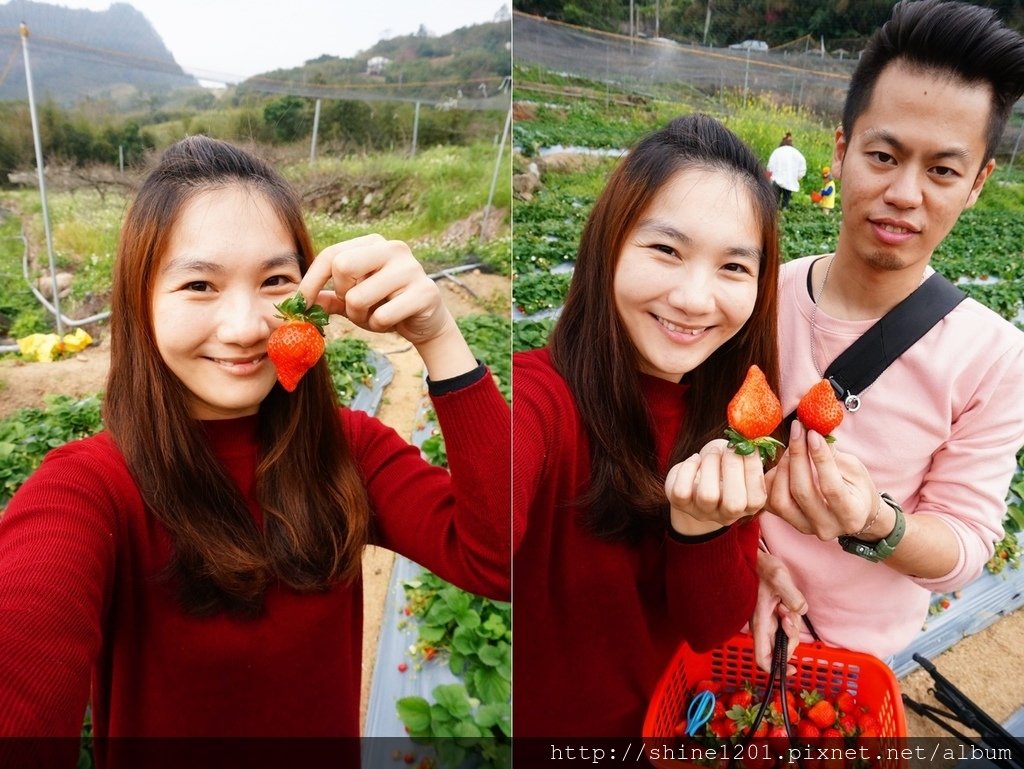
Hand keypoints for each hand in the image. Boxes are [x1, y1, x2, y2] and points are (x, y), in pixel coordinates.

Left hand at [297, 235, 476, 379]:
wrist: (426, 322)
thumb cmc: (385, 305)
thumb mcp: (353, 300)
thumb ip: (327, 297)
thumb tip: (294, 301)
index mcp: (374, 243)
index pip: (332, 254)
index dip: (311, 280)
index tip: (300, 304)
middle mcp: (394, 249)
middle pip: (343, 266)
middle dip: (341, 295)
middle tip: (354, 306)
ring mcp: (411, 269)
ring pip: (359, 297)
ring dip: (360, 316)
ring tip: (375, 315)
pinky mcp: (425, 292)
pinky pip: (383, 315)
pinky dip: (380, 325)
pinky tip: (392, 321)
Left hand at [665, 439, 766, 534]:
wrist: (696, 478)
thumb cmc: (724, 467)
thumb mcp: (739, 462)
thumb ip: (748, 454)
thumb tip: (751, 439)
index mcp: (747, 507)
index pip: (757, 499)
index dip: (754, 471)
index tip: (750, 447)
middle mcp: (726, 515)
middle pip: (734, 503)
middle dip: (733, 468)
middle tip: (731, 448)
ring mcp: (702, 511)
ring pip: (707, 495)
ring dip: (711, 465)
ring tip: (713, 452)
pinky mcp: (680, 504)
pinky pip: (681, 491)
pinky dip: (688, 468)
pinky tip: (695, 459)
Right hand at [751, 551, 805, 672]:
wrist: (755, 558)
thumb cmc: (762, 567)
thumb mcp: (779, 578)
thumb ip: (792, 596)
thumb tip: (799, 611)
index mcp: (759, 622)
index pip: (762, 657)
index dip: (776, 670)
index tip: (792, 669)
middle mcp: (761, 626)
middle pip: (779, 649)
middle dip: (791, 637)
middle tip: (790, 614)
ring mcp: (766, 621)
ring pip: (785, 636)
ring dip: (792, 624)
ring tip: (786, 603)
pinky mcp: (772, 615)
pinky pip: (786, 626)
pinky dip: (791, 618)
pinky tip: (786, 602)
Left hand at [765, 420, 877, 539]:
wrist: (853, 512)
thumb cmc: (857, 488)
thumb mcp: (853, 469)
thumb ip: (832, 454)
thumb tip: (812, 429)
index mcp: (851, 515)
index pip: (831, 487)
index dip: (820, 458)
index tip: (812, 433)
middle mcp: (826, 527)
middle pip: (802, 491)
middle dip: (797, 456)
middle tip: (797, 432)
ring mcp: (805, 527)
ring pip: (781, 500)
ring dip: (783, 468)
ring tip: (792, 448)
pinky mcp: (788, 522)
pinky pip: (770, 501)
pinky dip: (773, 479)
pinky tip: (783, 463)